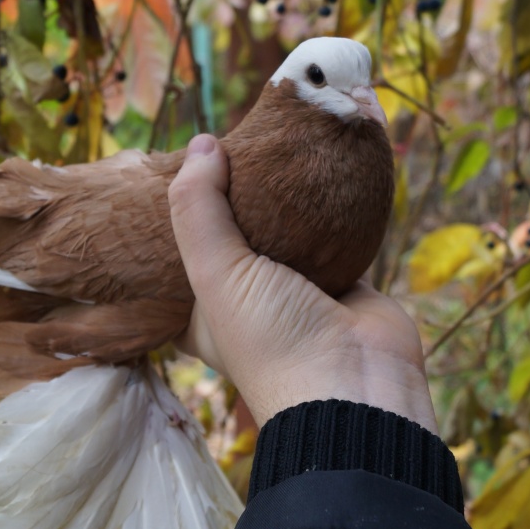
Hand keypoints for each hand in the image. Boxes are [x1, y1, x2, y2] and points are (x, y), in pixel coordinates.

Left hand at [167, 134, 438, 433]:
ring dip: (281, 194)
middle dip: (231, 196)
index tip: (170, 171)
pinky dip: (326, 202)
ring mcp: (293, 290)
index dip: (172, 218)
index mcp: (200, 315)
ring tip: (268, 140)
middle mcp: (244, 302)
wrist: (359, 387)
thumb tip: (202, 143)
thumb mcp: (215, 275)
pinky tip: (316, 162)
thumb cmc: (272, 341)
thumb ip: (198, 208)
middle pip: (231, 236)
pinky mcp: (340, 277)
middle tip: (225, 144)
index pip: (175, 259)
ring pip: (282, 229)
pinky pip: (330, 229)